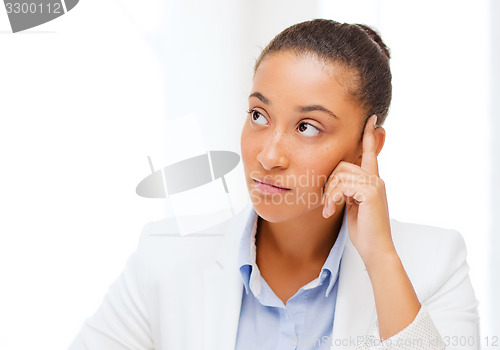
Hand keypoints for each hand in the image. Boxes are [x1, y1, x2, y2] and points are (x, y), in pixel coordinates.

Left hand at [322, 114, 394, 265]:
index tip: (371, 119)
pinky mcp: (371, 192)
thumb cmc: (364, 231)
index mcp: (371, 181)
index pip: (370, 153)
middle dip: (329, 184)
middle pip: (342, 165)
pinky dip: (332, 199)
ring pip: (340, 175)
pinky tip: (330, 212)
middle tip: (326, 204)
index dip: (369, 136)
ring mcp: (375, 184)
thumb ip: (349, 190)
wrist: (375, 249)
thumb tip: (338, 181)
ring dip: (329, 194)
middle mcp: (375, 179)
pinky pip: (341, 186)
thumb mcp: (353, 206)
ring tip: (328, 210)